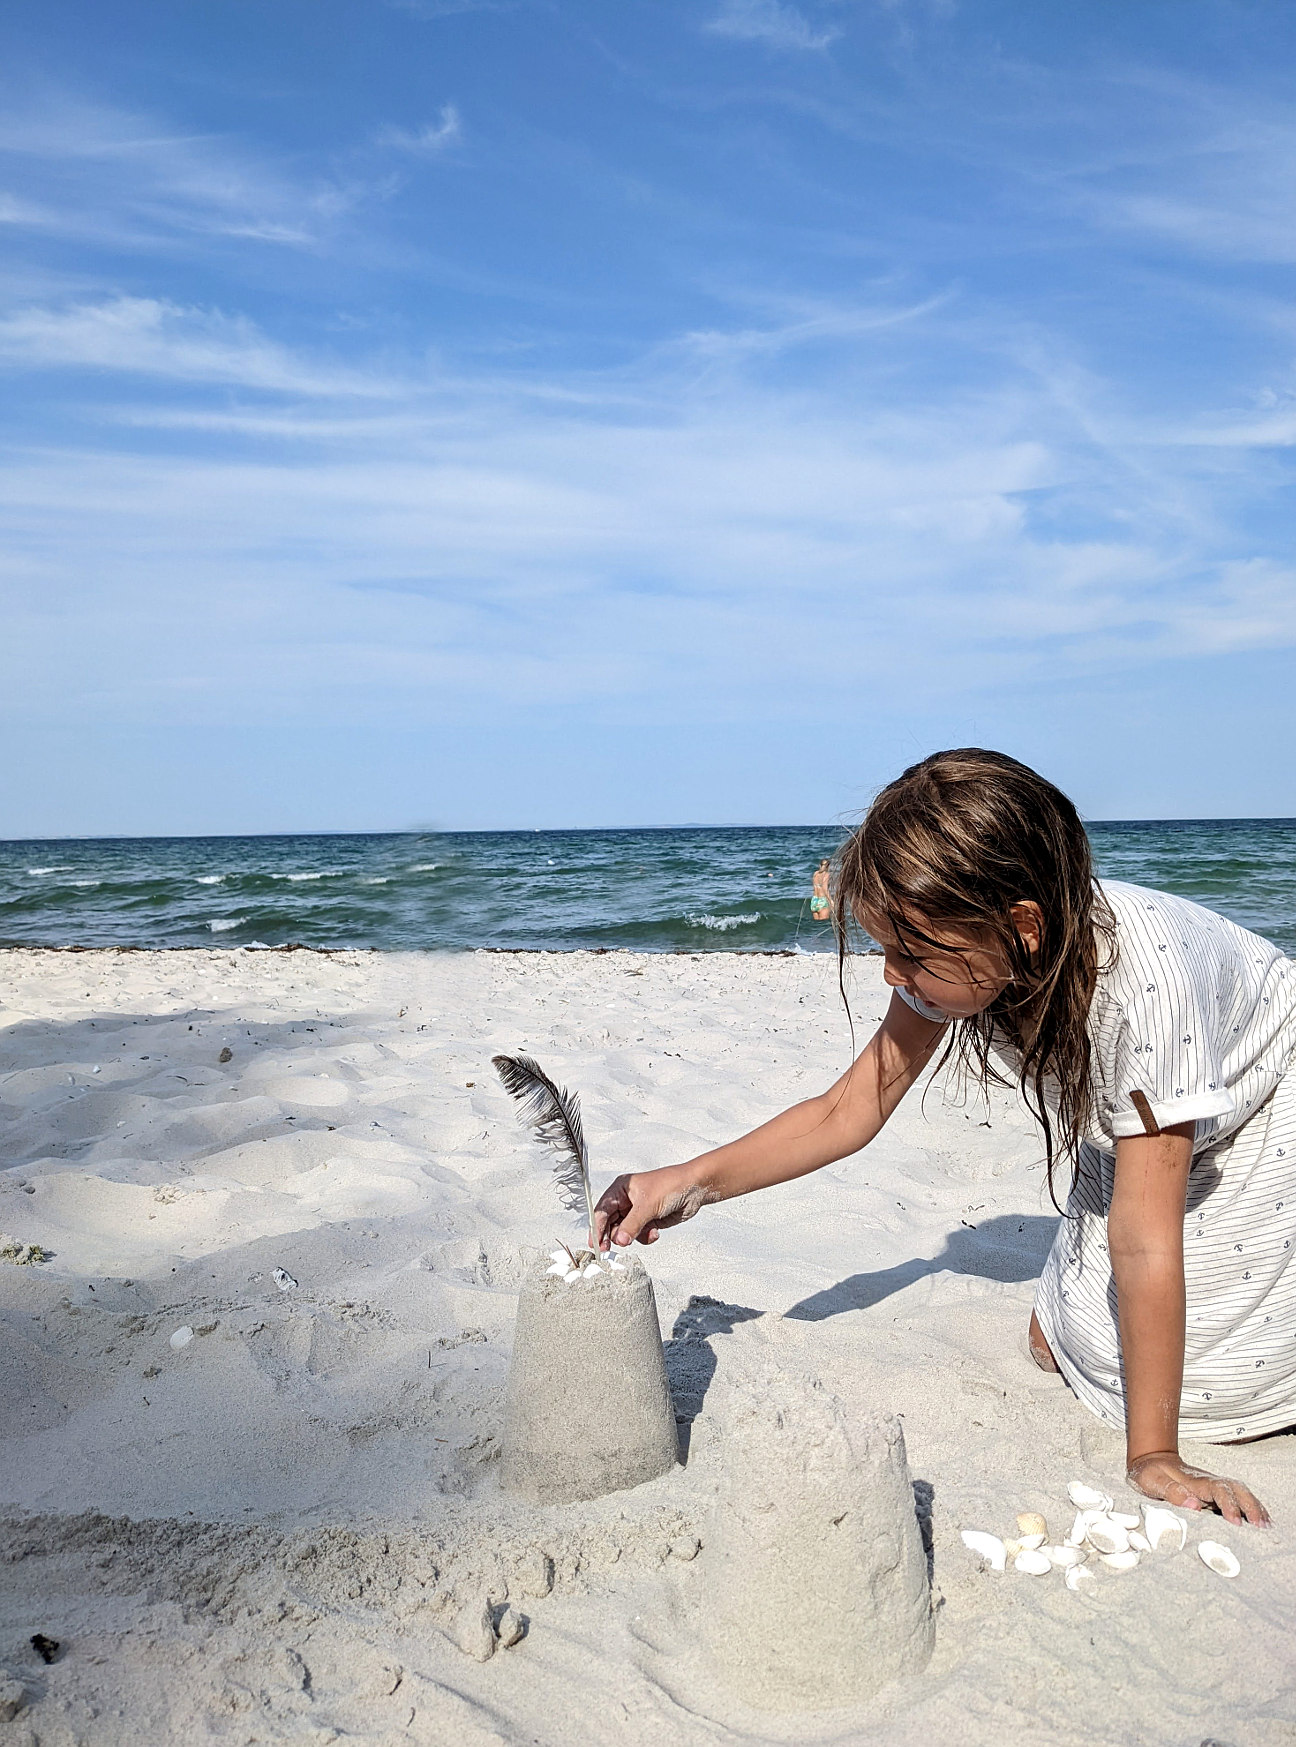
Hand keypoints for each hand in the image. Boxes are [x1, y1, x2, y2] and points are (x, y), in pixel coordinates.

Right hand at [594, 1164, 712, 1248]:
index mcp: (621, 1189)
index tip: (594, 1244)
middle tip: (609, 1250)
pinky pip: (639, 1235)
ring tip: (645, 1232)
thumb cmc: (671, 1185)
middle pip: (610, 1224)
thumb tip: (619, 1240)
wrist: (694, 1189)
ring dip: (634, 1236)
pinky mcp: (648, 1221)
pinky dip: (646, 1237)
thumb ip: (631, 1225)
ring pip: (625, 1232)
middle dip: (614, 1236)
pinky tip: (655, 1231)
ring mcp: (637, 1212)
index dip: (597, 1228)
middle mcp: (626, 1201)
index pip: (602, 1211)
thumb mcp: (647, 1205)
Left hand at [1126, 1451, 1269, 1526]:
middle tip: (1260, 1526)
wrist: (1151, 1459)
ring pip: (1240, 1491)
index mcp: (1195, 1481)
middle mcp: (1209, 1482)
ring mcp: (1213, 1486)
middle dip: (1250, 1505)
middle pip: (1236, 1489)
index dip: (1229, 1505)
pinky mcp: (1214, 1492)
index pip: (1219, 1491)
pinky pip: (1237, 1497)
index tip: (1235, 1522)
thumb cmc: (1150, 1473)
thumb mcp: (1152, 1480)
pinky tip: (1259, 1519)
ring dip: (1254, 1506)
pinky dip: (1251, 1506)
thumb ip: (1171, 1491)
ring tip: (1266, 1526)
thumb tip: (1194, 1505)